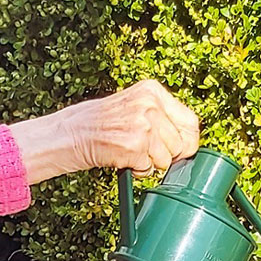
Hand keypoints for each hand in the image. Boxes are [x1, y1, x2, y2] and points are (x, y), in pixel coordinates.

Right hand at [7, 81, 199, 183]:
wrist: (69, 133)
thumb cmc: (98, 123)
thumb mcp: (133, 106)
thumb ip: (159, 115)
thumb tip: (189, 138)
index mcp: (152, 90)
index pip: (191, 121)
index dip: (187, 141)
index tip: (179, 150)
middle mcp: (150, 105)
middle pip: (182, 143)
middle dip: (168, 155)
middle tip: (147, 153)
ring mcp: (143, 125)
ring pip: (167, 159)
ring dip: (151, 163)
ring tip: (130, 152)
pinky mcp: (134, 146)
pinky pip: (149, 169)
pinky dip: (137, 170)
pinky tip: (122, 158)